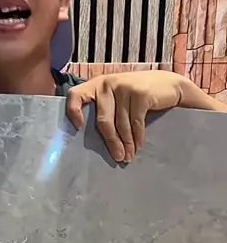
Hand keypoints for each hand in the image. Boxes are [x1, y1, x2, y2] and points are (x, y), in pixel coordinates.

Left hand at [66, 70, 223, 162]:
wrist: (169, 84)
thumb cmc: (138, 94)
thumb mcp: (118, 96)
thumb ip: (105, 108)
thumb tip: (92, 140)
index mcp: (97, 85)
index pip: (75, 95)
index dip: (73, 111)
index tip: (78, 128)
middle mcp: (107, 84)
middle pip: (103, 120)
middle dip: (111, 142)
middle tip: (118, 158)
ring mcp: (124, 87)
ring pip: (121, 124)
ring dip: (126, 144)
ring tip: (128, 156)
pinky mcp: (140, 94)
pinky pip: (136, 123)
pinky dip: (137, 137)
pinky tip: (138, 146)